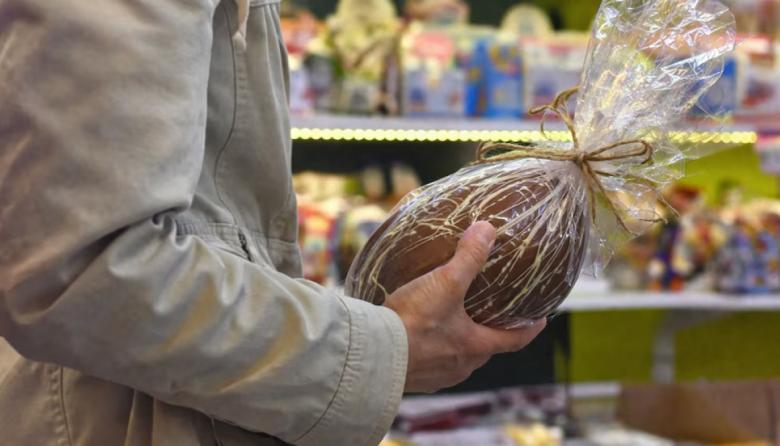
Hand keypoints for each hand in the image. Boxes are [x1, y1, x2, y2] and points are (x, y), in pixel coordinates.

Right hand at [385, 221, 546, 393]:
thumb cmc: (413, 322)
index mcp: (475, 346)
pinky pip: (430, 365)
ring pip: (457, 359)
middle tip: (490, 315)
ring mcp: (437, 376)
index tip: (541, 319)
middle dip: (489, 333)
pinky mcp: (414, 380)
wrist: (374, 354)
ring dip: (458, 343)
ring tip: (451, 324)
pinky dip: (431, 351)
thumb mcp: (445, 282)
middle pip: (484, 350)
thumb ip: (469, 256)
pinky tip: (419, 338)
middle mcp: (460, 366)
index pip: (514, 340)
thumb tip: (487, 230)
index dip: (530, 328)